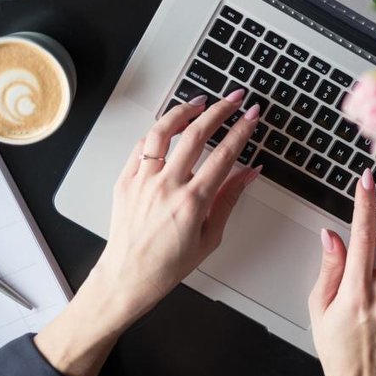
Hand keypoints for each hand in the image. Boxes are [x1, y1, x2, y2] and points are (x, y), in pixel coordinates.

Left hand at [91, 90, 261, 321]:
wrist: (128, 277)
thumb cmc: (168, 264)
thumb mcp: (210, 236)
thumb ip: (229, 199)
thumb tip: (248, 173)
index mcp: (192, 202)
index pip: (224, 154)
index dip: (241, 130)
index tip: (251, 116)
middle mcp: (166, 186)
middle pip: (197, 134)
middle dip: (220, 111)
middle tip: (233, 99)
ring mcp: (143, 181)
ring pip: (164, 132)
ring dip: (184, 111)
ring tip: (200, 102)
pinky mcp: (125, 180)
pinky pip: (141, 145)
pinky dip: (157, 131)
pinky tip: (170, 126)